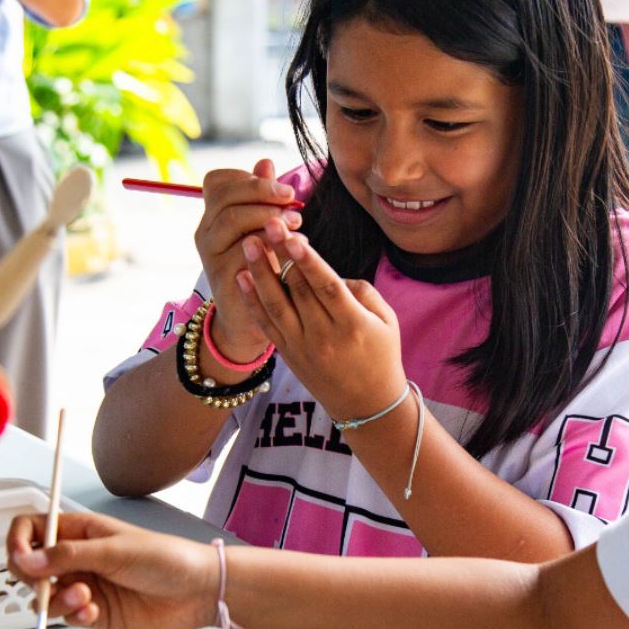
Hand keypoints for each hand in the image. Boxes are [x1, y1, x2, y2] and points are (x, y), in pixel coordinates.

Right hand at [7, 511, 218, 628]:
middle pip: (31, 567)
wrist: (199, 592)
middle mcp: (77, 558)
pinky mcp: (94, 613)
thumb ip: (68, 555)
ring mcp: (85, 586)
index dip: (18, 542)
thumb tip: (27, 559)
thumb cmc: (168, 558)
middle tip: (48, 584)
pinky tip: (93, 612)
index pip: (32, 530)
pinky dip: (74, 617)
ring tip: (84, 600)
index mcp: (80, 531)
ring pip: (46, 596)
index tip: (21, 558)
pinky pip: (67, 617)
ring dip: (57, 601)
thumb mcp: (115, 550)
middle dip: (34, 578)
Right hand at [194, 158, 303, 363]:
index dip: (250, 179)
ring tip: (296, 223)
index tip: (283, 189)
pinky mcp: (223, 279)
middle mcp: (206, 232)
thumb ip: (264, 198)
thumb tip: (265, 162)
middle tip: (293, 200)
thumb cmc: (264, 269)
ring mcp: (210, 256)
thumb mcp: (266, 230)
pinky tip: (293, 250)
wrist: (252, 320)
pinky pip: (244, 253)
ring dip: (267, 217)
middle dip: (263, 193)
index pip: (219, 181)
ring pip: (233, 220)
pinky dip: (271, 246)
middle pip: (226, 197)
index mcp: (214, 215)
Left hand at [235, 221, 406, 423]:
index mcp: (353, 325)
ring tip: (248, 244)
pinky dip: (252, 301)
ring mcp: (302, 347)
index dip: (308, 261)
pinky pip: (266, 324)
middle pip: (297, 289)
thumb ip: (362, 291)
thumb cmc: (382, 355)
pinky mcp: (287, 355)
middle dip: (280, 254)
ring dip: (258, 273)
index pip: (327, 287)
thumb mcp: (387, 321)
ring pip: (276, 305)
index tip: (294, 236)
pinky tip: (241, 278)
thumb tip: (330, 272)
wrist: (366, 405)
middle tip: (266, 223)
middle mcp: (324, 336)